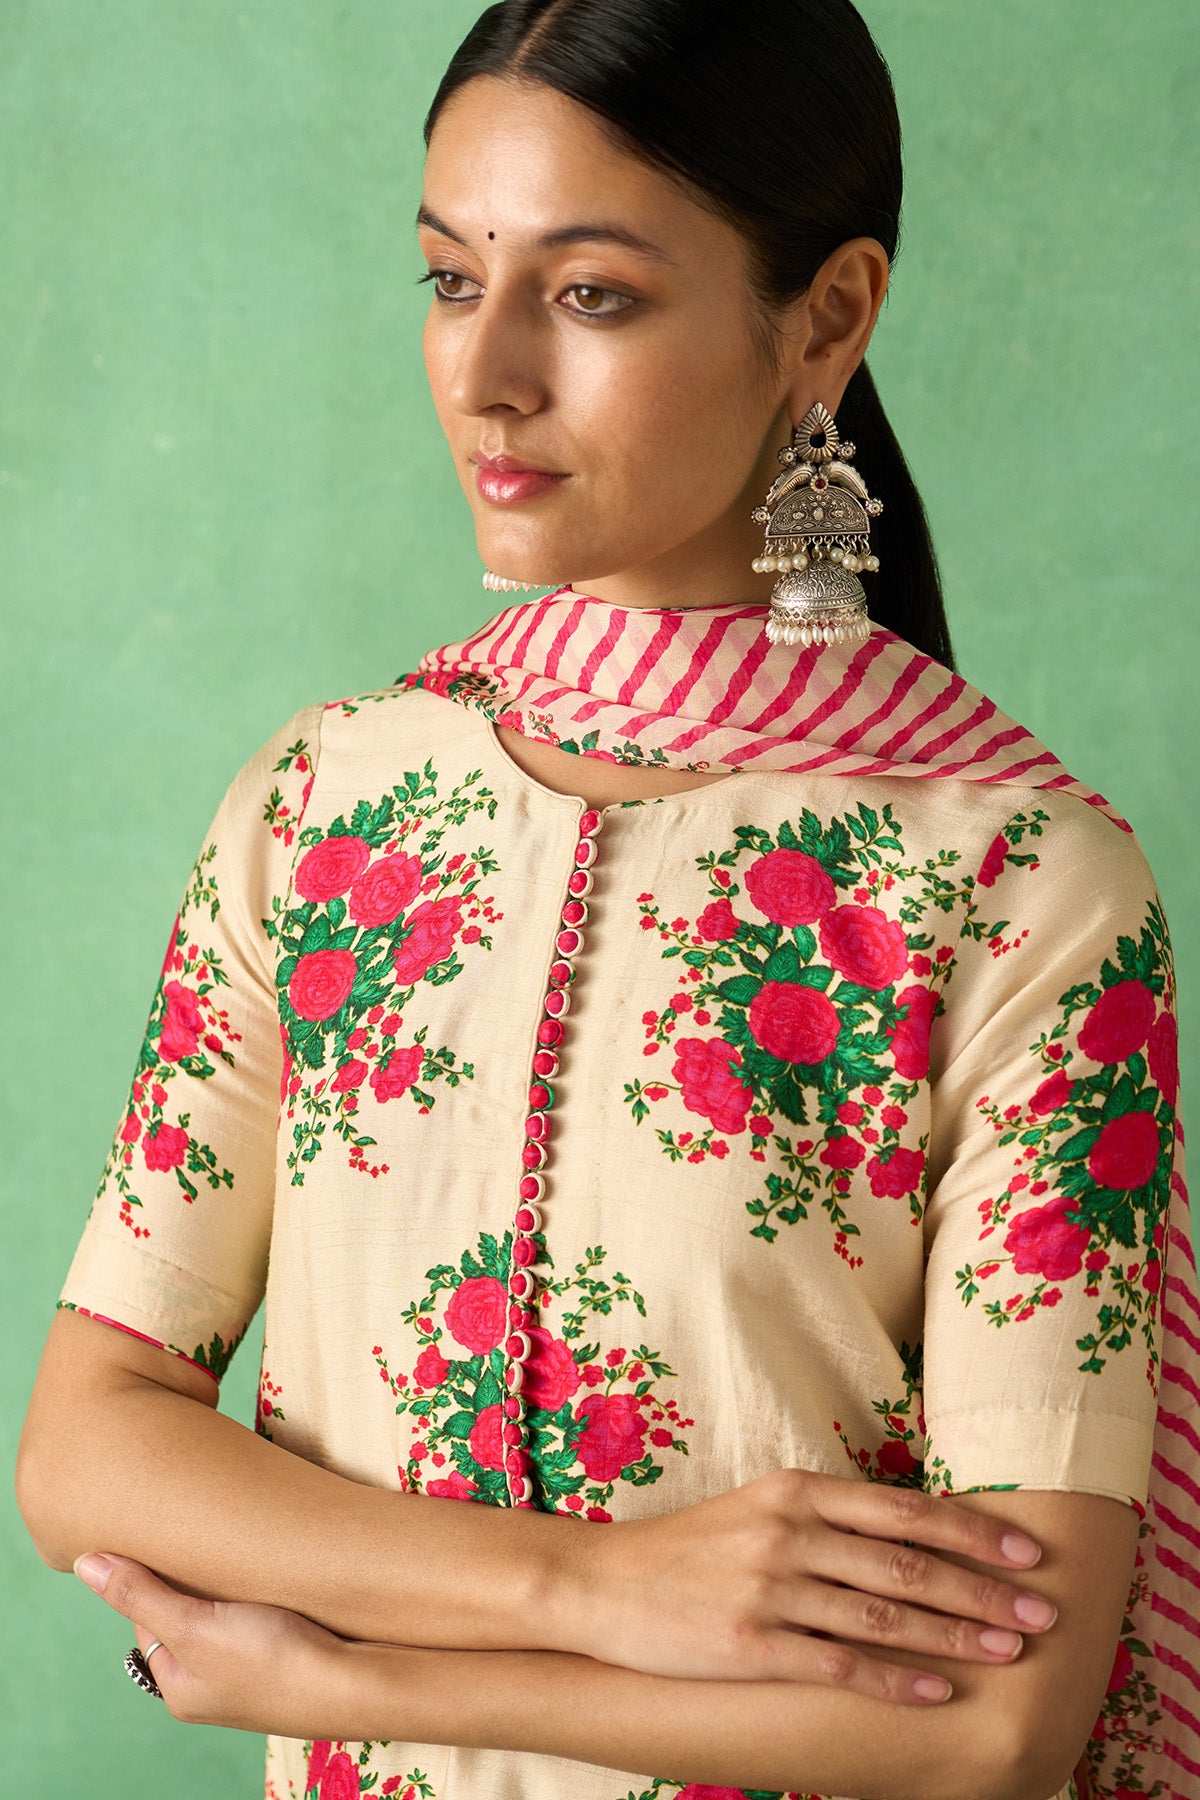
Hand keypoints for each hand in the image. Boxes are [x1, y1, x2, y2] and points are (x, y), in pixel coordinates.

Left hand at [72, 1551, 346, 1736]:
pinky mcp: (286, 1655)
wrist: (355, 1683)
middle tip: (212, 1538)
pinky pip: (259, 1616)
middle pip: (186, 1614)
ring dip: (231, 1582)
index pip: (149, 1616)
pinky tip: (275, 1574)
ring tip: (245, 1552)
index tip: (173, 1536)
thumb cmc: (271, 1659)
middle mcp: (209, 1685)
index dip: (158, 1574)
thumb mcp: (196, 1623)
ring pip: (225, 1613)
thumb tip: (84, 1563)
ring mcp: (250, 1672)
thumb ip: (140, 1593)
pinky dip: (261, 1592)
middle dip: (197, 1576)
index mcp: (179, 1687)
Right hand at [552, 1468, 1057, 1705]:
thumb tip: (914, 1532)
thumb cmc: (693, 1548)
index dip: (973, 1530)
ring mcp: (770, 1588)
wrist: (604, 1584)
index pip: (905, 1509)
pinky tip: (935, 1693)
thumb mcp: (761, 1508)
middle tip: (1040, 1612)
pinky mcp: (749, 1644)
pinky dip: (894, 1680)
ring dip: (954, 1635)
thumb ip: (829, 1516)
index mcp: (797, 1490)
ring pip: (883, 1613)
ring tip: (1008, 1652)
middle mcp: (790, 1531)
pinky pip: (837, 1664)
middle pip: (907, 1562)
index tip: (1027, 1551)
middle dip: (983, 1589)